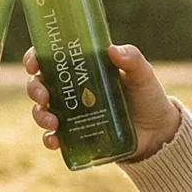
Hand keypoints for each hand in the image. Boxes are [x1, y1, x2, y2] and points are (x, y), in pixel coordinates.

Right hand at [22, 44, 180, 159]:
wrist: (157, 133)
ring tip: (53, 123)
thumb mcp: (142, 75)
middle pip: (39, 84)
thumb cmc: (148, 96)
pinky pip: (53, 138)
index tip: (34, 64)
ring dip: (40, 116)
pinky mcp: (75, 136)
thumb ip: (132, 60)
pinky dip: (49, 140)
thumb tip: (112, 50)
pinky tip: (54, 141)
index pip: (50, 57)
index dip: (35, 58)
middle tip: (44, 97)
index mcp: (82, 67)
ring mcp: (71, 113)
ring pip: (41, 111)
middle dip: (35, 89)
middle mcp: (71, 89)